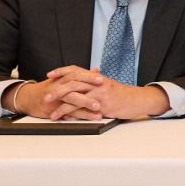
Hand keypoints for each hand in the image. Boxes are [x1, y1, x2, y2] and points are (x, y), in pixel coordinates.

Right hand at [10, 66, 104, 119]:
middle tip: (101, 99)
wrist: (29, 97)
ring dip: (85, 108)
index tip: (102, 80)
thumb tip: (96, 70)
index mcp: (64, 78)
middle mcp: (60, 86)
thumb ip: (82, 75)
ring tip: (97, 113)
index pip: (78, 75)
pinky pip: (64, 112)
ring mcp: (56, 98)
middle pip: (74, 87)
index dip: (89, 77)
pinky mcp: (52, 109)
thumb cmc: (51, 88)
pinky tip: (84, 119)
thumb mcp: (65, 79)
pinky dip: (73, 116)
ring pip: (71, 101)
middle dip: (89, 93)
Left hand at [38, 67, 169, 119]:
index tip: (51, 74)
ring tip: (49, 107)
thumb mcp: (110, 86)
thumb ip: (97, 83)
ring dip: (59, 100)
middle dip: (56, 87)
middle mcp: (97, 82)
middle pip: (72, 81)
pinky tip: (62, 115)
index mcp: (98, 78)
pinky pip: (81, 106)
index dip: (62, 71)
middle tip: (45, 93)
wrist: (139, 100)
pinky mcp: (101, 104)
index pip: (76, 70)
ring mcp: (99, 92)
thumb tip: (89, 79)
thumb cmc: (125, 95)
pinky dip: (69, 111)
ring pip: (74, 93)